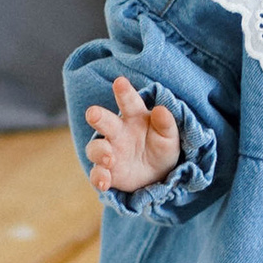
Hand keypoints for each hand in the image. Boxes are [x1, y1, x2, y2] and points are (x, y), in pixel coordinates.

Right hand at [85, 75, 181, 195]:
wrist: (158, 175)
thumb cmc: (162, 147)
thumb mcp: (170, 137)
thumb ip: (166, 124)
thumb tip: (161, 110)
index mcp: (135, 117)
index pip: (129, 102)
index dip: (124, 92)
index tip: (120, 82)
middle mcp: (118, 132)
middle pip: (103, 121)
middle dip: (97, 116)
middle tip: (93, 113)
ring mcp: (109, 152)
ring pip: (95, 148)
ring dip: (99, 151)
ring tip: (110, 158)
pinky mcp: (107, 172)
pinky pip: (97, 173)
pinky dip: (98, 177)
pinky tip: (104, 181)